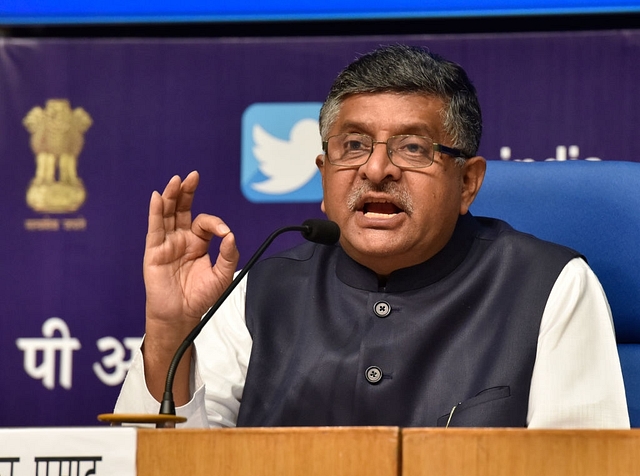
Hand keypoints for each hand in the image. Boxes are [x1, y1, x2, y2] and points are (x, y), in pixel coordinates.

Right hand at [141, 171, 238, 401]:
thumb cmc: (200, 297)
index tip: (224, 232)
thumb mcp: (221, 276)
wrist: (181, 315)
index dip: (215, 223)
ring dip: (171, 197)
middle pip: (182, 209)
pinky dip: (156, 212)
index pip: (204, 223)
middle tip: (193, 176)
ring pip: (168, 215)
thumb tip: (230, 235)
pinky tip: (158, 197)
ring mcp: (166, 244)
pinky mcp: (154, 251)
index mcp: (197, 243)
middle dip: (187, 192)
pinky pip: (155, 228)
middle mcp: (181, 239)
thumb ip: (228, 255)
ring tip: (176, 181)